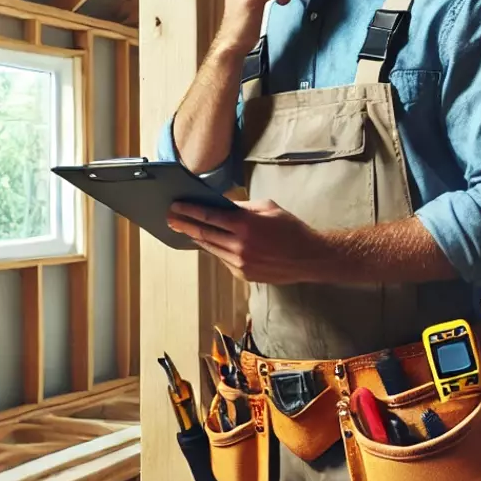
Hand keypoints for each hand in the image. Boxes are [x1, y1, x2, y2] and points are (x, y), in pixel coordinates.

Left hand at [167, 198, 329, 283]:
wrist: (309, 258)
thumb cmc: (291, 229)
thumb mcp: (268, 208)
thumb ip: (242, 207)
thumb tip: (221, 204)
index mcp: (246, 225)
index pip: (209, 216)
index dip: (190, 211)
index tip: (176, 207)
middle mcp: (240, 246)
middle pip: (204, 234)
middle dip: (184, 225)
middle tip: (170, 219)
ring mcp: (240, 263)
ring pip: (211, 248)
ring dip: (197, 238)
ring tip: (185, 229)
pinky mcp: (243, 275)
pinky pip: (222, 259)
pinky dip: (214, 249)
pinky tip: (208, 242)